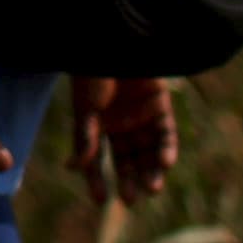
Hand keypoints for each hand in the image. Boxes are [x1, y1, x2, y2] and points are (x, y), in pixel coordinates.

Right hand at [70, 76, 178, 204]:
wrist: (113, 42)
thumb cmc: (93, 73)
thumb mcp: (86, 108)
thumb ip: (86, 137)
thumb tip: (75, 167)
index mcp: (97, 126)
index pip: (97, 160)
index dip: (98, 180)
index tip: (101, 201)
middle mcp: (120, 124)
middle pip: (127, 160)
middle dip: (129, 180)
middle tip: (131, 199)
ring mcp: (141, 116)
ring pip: (148, 151)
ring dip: (151, 170)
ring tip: (153, 187)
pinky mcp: (160, 106)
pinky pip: (166, 133)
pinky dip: (167, 149)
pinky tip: (164, 162)